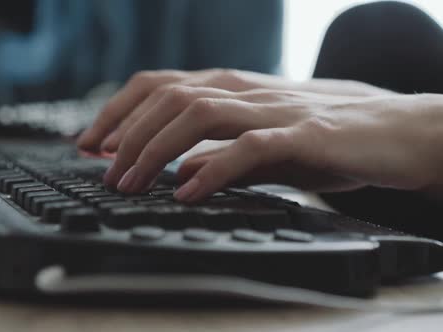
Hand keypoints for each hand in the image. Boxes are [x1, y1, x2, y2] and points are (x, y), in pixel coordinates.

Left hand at [96, 90, 442, 201]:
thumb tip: (179, 174)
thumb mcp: (259, 143)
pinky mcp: (303, 134)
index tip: (87, 144)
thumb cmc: (325, 136)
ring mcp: (272, 108)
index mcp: (230, 87)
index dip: (116, 112)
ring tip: (128, 184)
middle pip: (167, 95)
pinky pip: (248, 146)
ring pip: (197, 112)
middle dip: (125, 133)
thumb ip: (219, 154)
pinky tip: (188, 192)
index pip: (158, 86)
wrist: (396, 130)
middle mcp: (244, 90)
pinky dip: (213, 168)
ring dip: (154, 149)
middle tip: (102, 171)